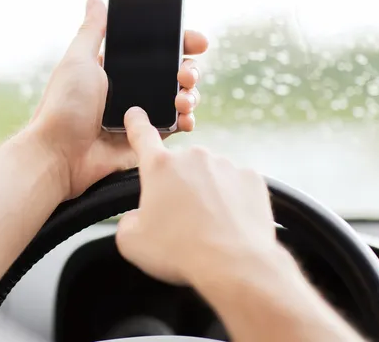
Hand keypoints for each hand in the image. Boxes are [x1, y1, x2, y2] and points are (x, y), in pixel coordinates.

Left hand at [29, 0, 207, 198]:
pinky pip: (175, 126)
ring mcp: (140, 114)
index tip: (196, 41)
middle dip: (189, 69)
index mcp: (116, 68)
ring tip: (184, 98)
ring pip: (179, 98)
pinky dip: (187, 120)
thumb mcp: (77, 60)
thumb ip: (92, 31)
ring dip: (191, 94)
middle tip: (186, 74)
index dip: (179, 43)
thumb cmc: (64, 106)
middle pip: (173, 72)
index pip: (155, 49)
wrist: (60, 155)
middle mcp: (131, 89)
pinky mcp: (146, 138)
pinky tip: (186, 118)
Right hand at [115, 107, 276, 284]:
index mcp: (160, 167)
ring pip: (209, 175)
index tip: (136, 114)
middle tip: (181, 219)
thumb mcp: (132, 242)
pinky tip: (228, 222)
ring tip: (207, 225)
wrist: (235, 264)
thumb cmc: (180, 251)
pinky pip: (235, 184)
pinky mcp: (251, 177)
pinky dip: (230, 199)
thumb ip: (127, 220)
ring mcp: (225, 165)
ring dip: (205, 193)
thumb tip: (138, 216)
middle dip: (177, 186)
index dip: (136, 124)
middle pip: (179, 167)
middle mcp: (193, 157)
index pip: (142, 135)